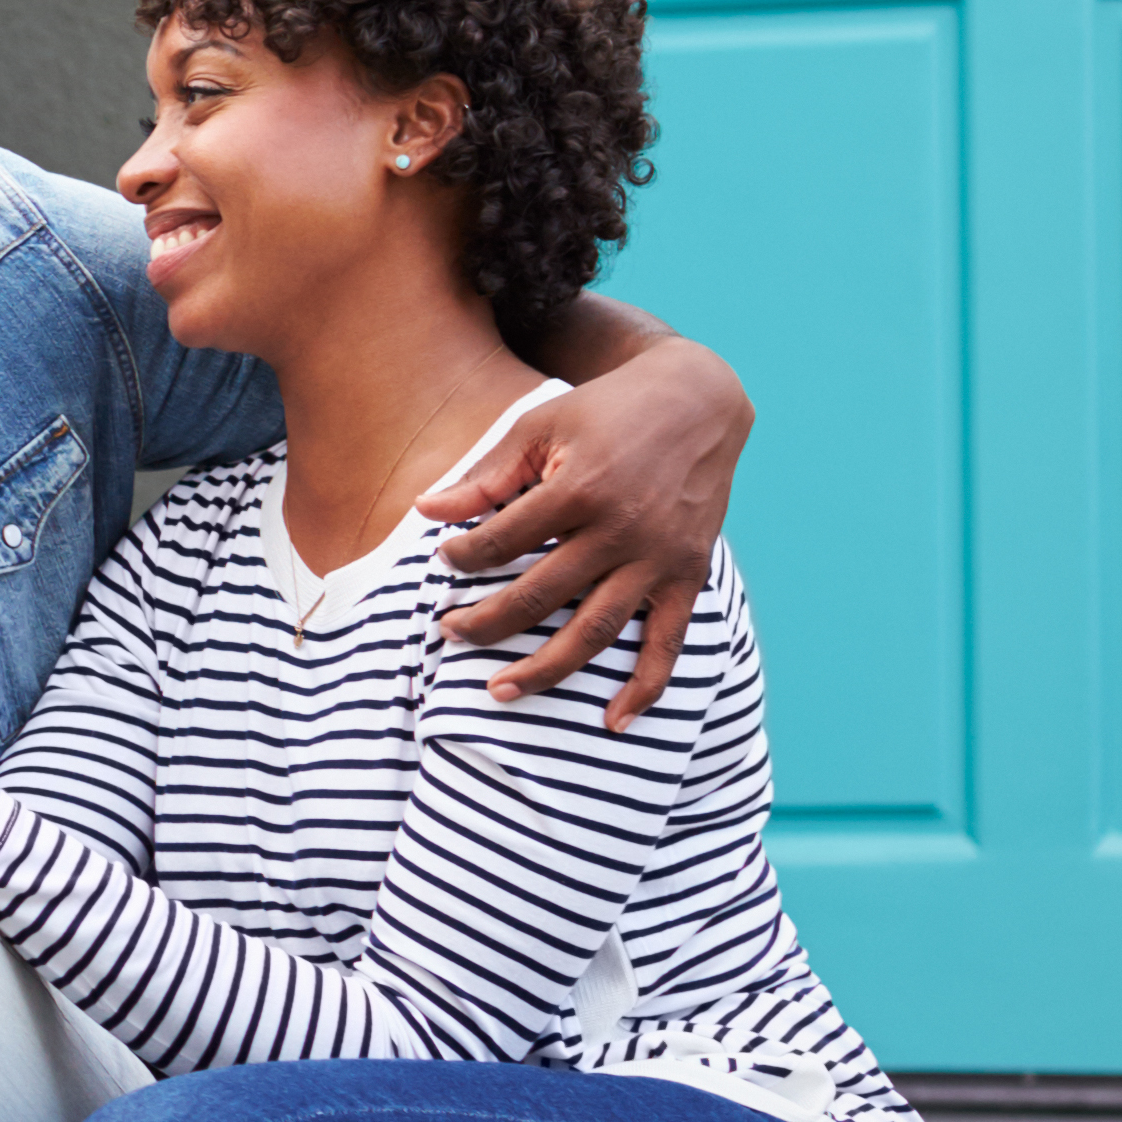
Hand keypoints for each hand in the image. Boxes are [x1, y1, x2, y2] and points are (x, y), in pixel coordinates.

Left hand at [420, 340, 751, 723]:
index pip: (501, 542)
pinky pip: (666, 642)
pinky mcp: (687, 575)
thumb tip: (425, 511)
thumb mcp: (540, 426)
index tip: (444, 560)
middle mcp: (620, 530)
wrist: (697, 400)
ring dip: (545, 670)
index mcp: (578, 488)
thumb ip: (485, 474)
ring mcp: (657, 559)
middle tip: (448, 633)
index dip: (462, 557)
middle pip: (538, 597)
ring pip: (594, 631)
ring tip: (499, 693)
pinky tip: (613, 721)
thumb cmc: (606, 411)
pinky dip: (644, 687)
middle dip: (485, 623)